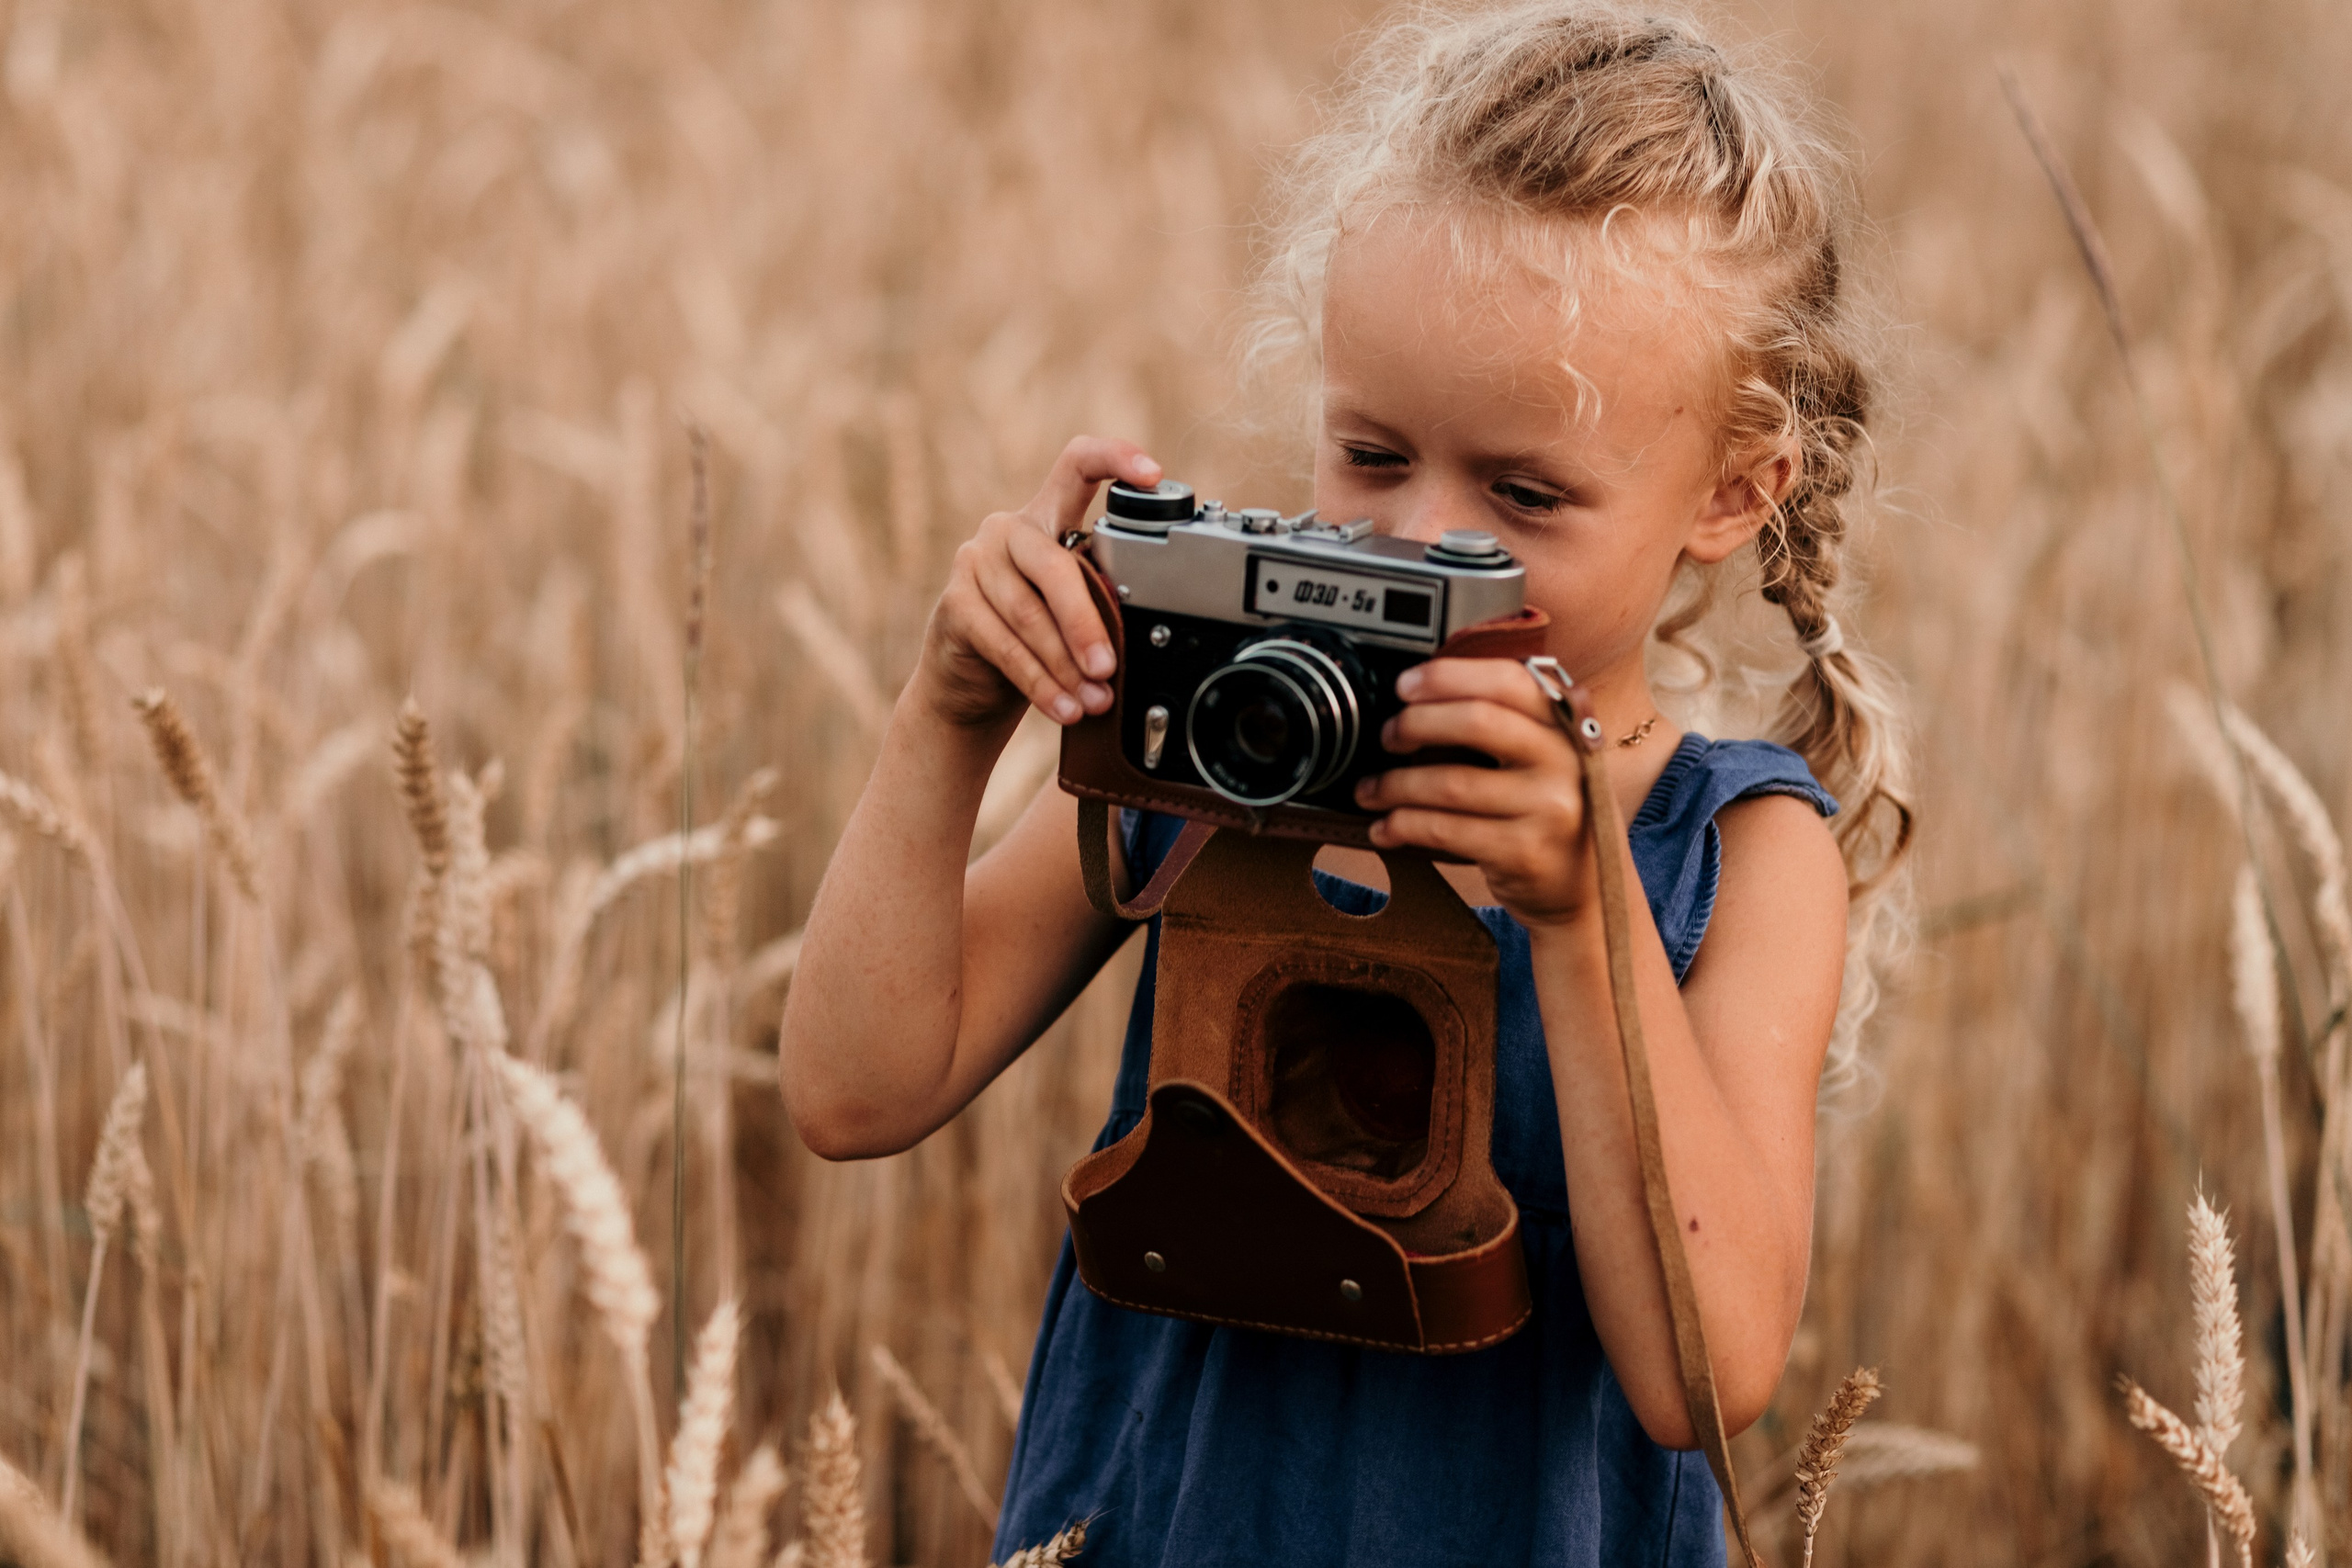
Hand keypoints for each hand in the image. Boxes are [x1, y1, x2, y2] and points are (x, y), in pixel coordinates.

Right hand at [916, 436, 1159, 729]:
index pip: (1077, 466)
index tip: (1153, 474)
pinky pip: (1005, 645)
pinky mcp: (954, 602)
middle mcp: (1008, 530)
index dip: (1115, 458)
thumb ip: (1098, 598)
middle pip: (1055, 565)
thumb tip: (1142, 630)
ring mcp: (975, 561)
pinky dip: (1040, 682)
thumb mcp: (1072, 610)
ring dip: (1066, 666)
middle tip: (1109, 667)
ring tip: (1094, 700)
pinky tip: (1063, 706)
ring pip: (1030, 615)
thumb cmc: (1034, 640)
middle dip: (1087, 622)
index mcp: (1047, 517)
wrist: (969, 685)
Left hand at [1352, 658, 1594, 926]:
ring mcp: (1549, 808)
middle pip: (1477, 721)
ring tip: (1369, 790)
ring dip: (1396, 784)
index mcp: (1568, 726)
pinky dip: (1404, 825)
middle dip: (1416, 724)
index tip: (1404, 685)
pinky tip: (1386, 828)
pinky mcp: (1525, 852)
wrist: (1587, 892)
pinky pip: (1447, 830)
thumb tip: (1421, 699)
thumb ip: (1508, 724)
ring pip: (1452, 782)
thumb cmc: (1549, 816)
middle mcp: (1566, 761)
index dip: (1449, 676)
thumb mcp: (1547, 761)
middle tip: (1388, 737)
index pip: (1509, 679)